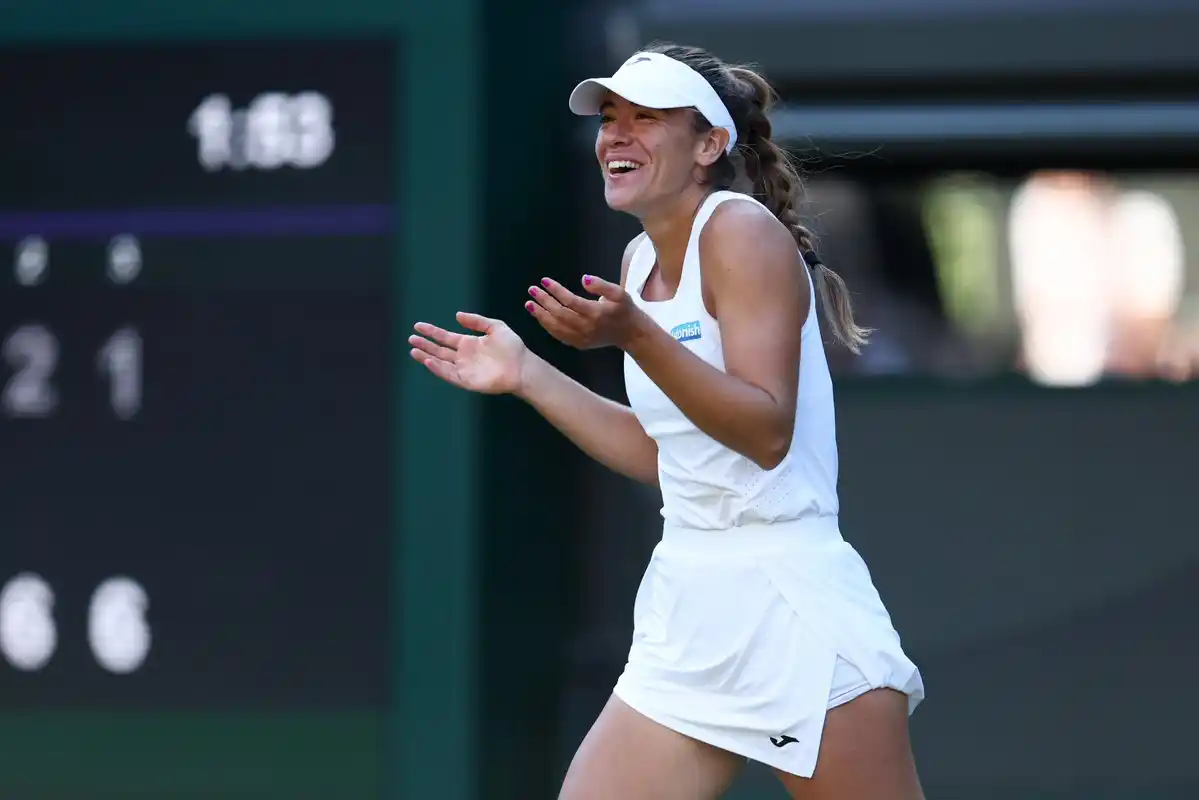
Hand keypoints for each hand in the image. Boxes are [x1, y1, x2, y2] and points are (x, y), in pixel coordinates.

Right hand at [409, 312, 526, 394]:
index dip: (431, 332)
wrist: (522, 366)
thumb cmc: (512, 347)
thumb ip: (476, 321)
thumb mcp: (495, 327)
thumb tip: (456, 316)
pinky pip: (449, 374)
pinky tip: (429, 361)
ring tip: (413, 350)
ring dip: (427, 357)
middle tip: (411, 338)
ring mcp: (464, 369)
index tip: (418, 326)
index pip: (445, 337)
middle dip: (425, 344)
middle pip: (439, 350)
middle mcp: (463, 357)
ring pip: (440, 363)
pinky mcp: (467, 381)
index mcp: (468, 344)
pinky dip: (438, 369)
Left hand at [526, 274, 643, 350]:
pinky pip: (559, 335)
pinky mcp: (579, 344)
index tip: (544, 281)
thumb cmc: (625, 310)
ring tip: (529, 304)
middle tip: (532, 290)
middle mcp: (587, 327)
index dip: (556, 291)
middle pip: (559, 314)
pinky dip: (547, 326)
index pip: (570, 301)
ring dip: (541, 315)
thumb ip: (601, 285)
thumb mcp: (619, 293)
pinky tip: (540, 316)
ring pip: (556, 327)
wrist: (631, 334)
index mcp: (596, 313)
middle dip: (544, 301)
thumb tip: (584, 279)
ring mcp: (582, 338)